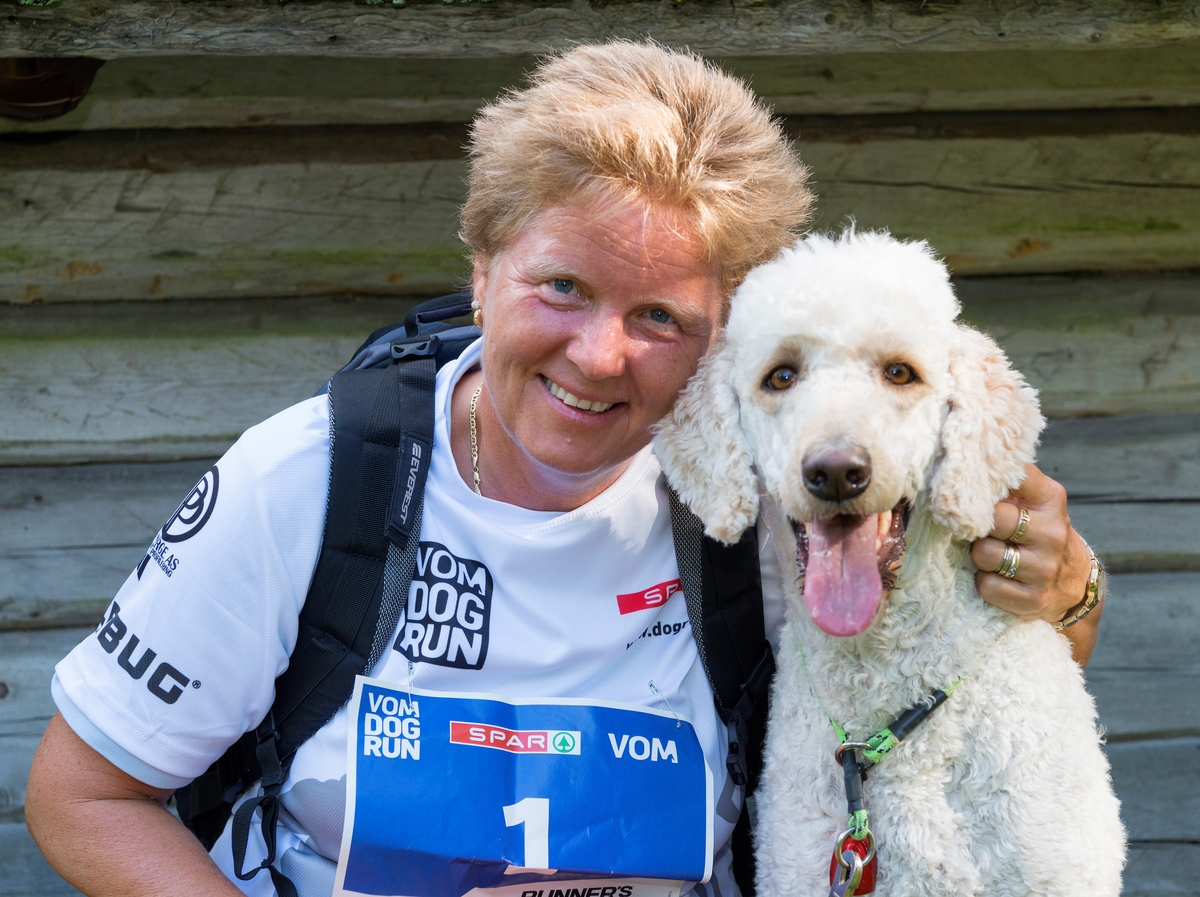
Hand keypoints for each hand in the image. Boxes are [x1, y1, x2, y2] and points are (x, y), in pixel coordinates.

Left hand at [970, 464, 1099, 664]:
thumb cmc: (1038, 533)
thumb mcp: (1035, 502)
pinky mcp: (1034, 599)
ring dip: (979, 556)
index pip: (1013, 477)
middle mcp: (1052, 532)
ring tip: (992, 555)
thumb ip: (1008, 484)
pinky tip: (999, 578)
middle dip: (978, 525)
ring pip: (984, 553)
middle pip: (991, 519)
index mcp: (1050, 499)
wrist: (1074, 584)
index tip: (972, 486)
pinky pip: (987, 586)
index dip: (985, 482)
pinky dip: (986, 583)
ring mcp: (1044, 568)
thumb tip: (962, 467)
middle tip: (982, 530)